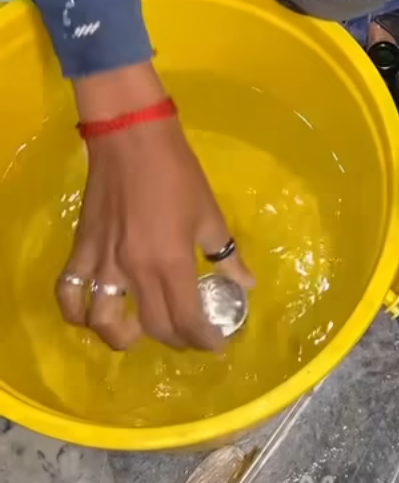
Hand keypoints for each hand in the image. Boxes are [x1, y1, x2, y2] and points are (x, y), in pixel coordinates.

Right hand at [59, 65, 253, 350]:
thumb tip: (244, 283)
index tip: (216, 344)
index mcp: (171, 262)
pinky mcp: (82, 249)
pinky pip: (69, 291)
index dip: (204, 340)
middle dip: (176, 340)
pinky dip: (76, 312)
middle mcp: (135, 271)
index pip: (186, 320)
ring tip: (139, 331)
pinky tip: (92, 313)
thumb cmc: (177, 173)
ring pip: (103, 322)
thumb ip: (225, 254)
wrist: (132, 138)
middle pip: (153, 327)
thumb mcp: (209, 213)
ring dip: (123, 337)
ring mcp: (104, 262)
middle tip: (190, 335)